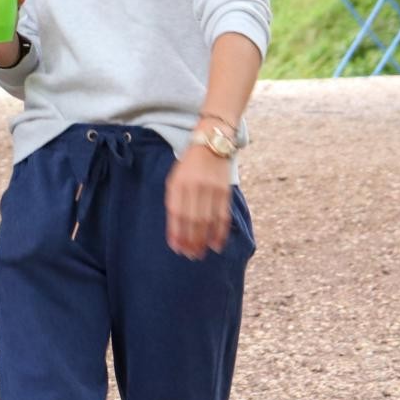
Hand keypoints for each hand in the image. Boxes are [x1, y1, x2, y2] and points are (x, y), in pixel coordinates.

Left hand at [165, 144, 232, 258]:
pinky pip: (222, 215)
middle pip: (192, 219)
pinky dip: (219, 232)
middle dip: (190, 240)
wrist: (211, 144)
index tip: (176, 248)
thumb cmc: (189, 167)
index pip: (176, 212)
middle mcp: (194, 186)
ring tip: (199, 253)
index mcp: (178, 184)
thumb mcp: (175, 179)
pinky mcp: (225, 191)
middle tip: (189, 255)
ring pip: (207, 220)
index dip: (176, 232)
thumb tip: (176, 229)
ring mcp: (211, 188)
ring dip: (203, 240)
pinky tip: (216, 245)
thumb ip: (174, 200)